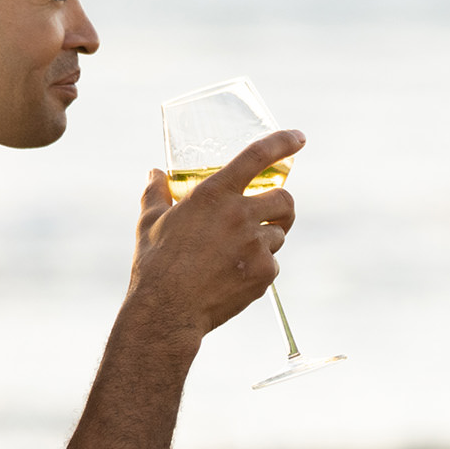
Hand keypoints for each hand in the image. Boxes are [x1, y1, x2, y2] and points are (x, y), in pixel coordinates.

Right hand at [127, 127, 303, 336]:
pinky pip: (272, 264)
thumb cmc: (155, 264)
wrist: (167, 311)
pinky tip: (234, 277)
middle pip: (285, 199)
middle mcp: (240, 214)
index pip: (257, 156)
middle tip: (272, 212)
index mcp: (214, 194)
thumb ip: (156, 192)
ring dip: (266, 239)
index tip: (299, 138)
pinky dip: (259, 268)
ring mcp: (256, 245)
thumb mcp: (150, 221)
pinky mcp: (265, 273)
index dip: (283, 142)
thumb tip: (154, 172)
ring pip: (279, 234)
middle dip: (283, 204)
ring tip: (237, 253)